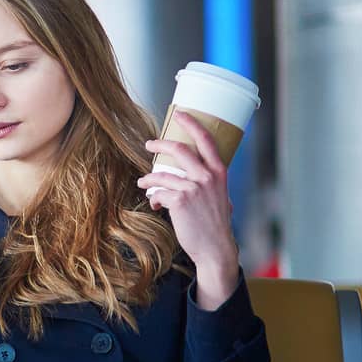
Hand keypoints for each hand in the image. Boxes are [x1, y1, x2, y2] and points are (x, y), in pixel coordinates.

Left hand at [137, 116, 240, 306]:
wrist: (215, 247)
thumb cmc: (215, 223)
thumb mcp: (219, 196)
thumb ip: (208, 182)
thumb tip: (190, 175)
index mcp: (219, 172)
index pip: (205, 140)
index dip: (191, 123)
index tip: (180, 114)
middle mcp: (208, 176)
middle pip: (178, 149)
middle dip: (159, 144)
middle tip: (149, 145)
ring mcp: (194, 187)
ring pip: (161, 174)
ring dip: (148, 178)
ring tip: (143, 182)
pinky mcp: (180, 200)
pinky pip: (158, 192)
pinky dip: (153, 197)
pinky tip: (154, 204)